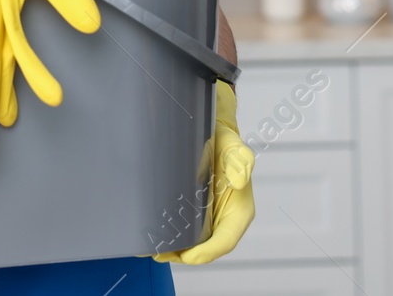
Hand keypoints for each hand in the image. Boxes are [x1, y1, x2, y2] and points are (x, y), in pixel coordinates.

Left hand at [152, 79, 254, 264]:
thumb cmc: (226, 144)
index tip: (188, 256)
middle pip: (207, 247)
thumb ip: (240, 161)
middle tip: (161, 254)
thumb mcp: (235, 148)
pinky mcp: (194, 212)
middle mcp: (224, 220)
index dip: (207, 252)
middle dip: (185, 255)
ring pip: (194, 242)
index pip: (225, 241)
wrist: (213, 135)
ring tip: (152, 250)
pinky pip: (184, 229)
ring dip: (175, 249)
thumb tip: (240, 179)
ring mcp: (209, 218)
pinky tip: (152, 237)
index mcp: (239, 212)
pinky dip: (170, 237)